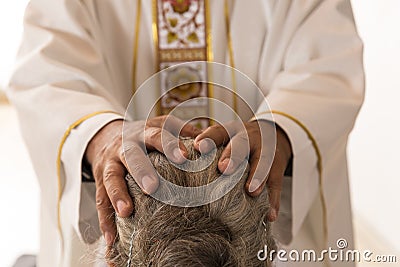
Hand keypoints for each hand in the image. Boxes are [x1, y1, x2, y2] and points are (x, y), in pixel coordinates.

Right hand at [85, 115, 200, 245]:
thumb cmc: (144, 137)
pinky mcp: (100, 181)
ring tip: (126, 212)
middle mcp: (125, 147)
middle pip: (132, 156)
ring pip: (111, 178)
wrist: (108, 137)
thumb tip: (208, 141)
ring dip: (118, 194)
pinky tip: (112, 238)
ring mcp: (110, 164)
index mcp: (144, 133)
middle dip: (141, 171)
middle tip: (152, 187)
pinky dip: (105, 220)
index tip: (183, 157)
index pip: (157, 136)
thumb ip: (184, 130)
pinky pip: (100, 200)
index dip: (169, 145)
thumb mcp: (162, 126)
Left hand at [194, 120, 291, 221]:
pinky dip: (273, 200)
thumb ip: (209, 149)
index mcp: (231, 131)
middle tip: (223, 168)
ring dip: (258, 176)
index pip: (218, 132)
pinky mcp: (278, 167)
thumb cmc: (238, 142)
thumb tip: (178, 168)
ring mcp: (266, 151)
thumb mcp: (226, 137)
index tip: (197, 147)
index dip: (208, 138)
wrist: (274, 134)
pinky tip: (269, 214)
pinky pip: (277, 183)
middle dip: (233, 155)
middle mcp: (249, 138)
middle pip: (242, 144)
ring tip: (252, 191)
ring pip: (264, 161)